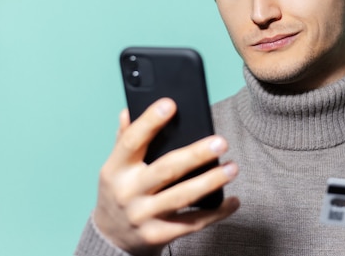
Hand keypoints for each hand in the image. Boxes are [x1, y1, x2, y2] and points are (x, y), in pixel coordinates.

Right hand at [93, 98, 239, 255]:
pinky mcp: (159, 235)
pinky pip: (192, 223)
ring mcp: (143, 216)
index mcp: (115, 169)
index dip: (149, 122)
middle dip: (196, 155)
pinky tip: (232, 201)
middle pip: (166, 170)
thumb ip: (124, 139)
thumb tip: (128, 111)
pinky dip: (216, 213)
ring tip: (232, 167)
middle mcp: (128, 192)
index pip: (131, 141)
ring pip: (183, 197)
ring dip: (211, 181)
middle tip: (221, 142)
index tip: (170, 104)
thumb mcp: (115, 167)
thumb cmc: (119, 193)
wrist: (112, 239)